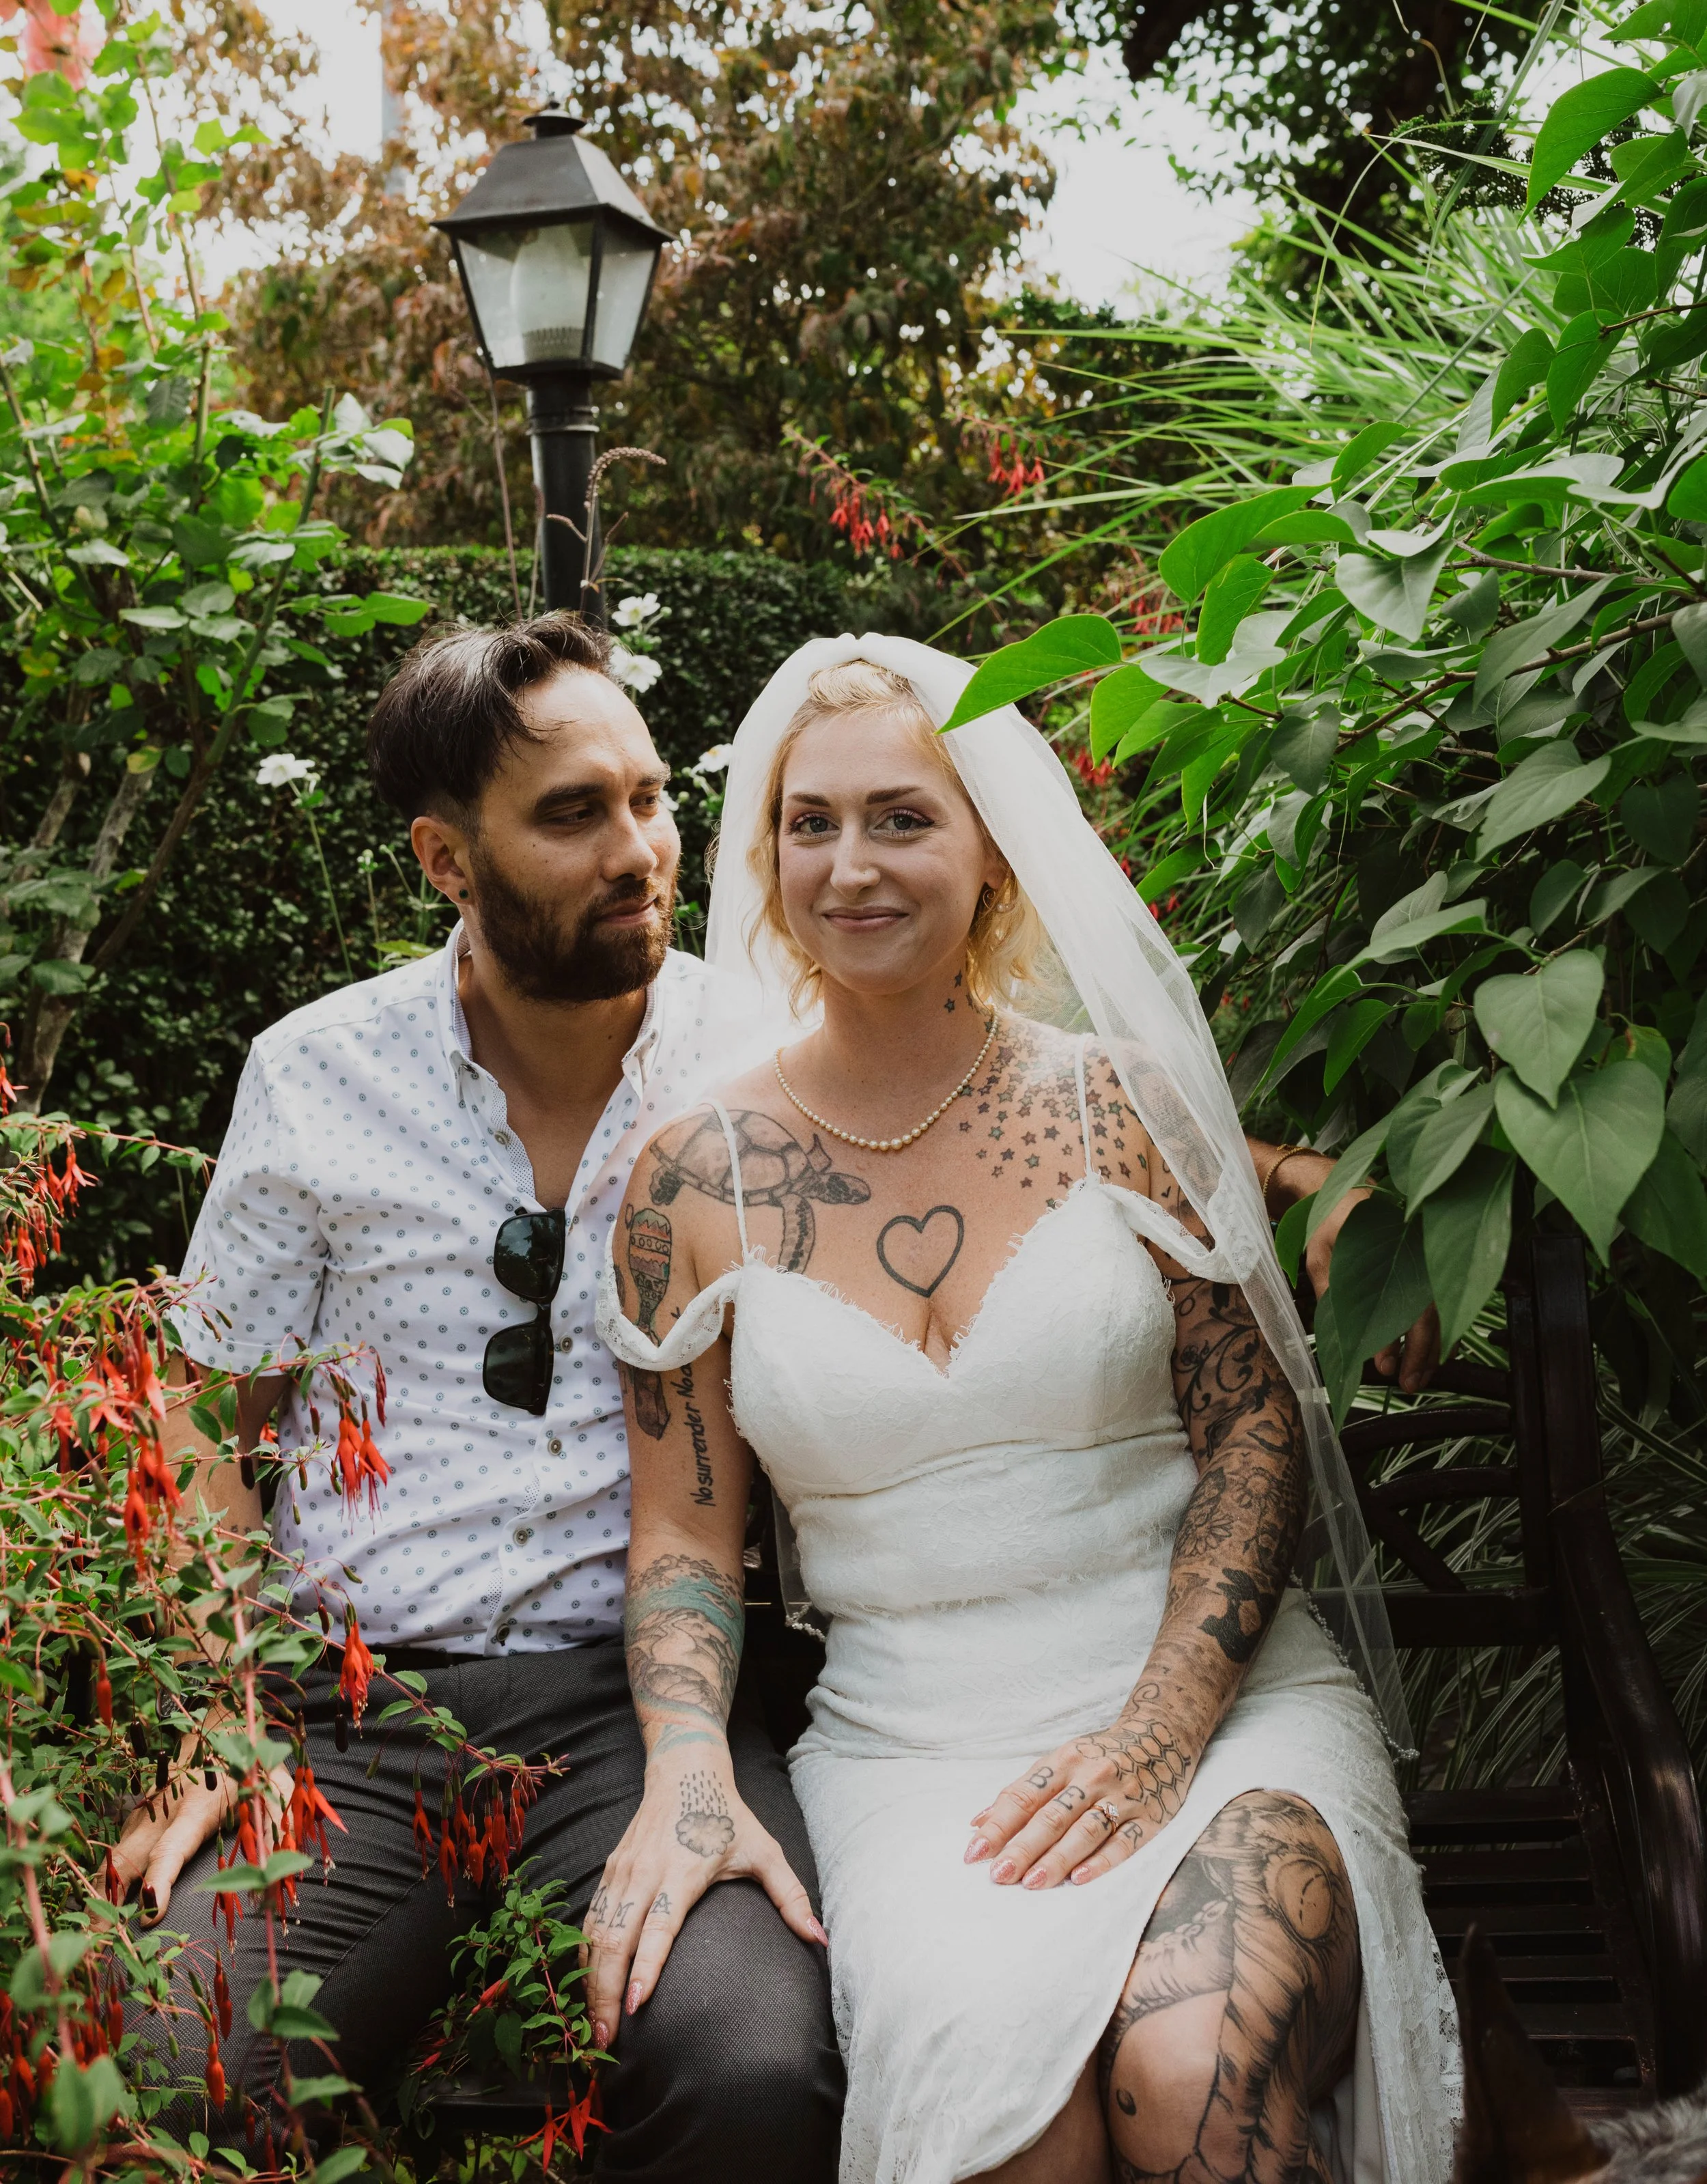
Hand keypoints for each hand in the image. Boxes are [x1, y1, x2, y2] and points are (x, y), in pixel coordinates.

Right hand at [584, 1755, 824, 2047]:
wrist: (685, 1772)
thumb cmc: (728, 1816)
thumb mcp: (765, 1851)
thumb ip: (792, 1896)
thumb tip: (820, 1939)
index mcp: (682, 1871)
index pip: (658, 1926)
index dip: (645, 1967)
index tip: (636, 2006)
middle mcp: (645, 1872)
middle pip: (616, 1939)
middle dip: (606, 1992)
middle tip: (603, 2040)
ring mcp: (622, 1871)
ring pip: (596, 1932)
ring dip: (590, 1980)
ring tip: (590, 2026)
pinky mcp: (609, 1870)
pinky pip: (591, 1919)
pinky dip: (584, 1955)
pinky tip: (585, 1988)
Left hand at [964, 1707, 1199, 1890]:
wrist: (1163, 1733)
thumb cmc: (1100, 1755)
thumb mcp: (1060, 1761)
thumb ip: (1023, 1792)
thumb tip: (977, 1823)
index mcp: (1063, 1761)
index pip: (1023, 1796)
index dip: (997, 1825)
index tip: (974, 1853)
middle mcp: (1090, 1777)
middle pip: (1051, 1816)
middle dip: (1022, 1847)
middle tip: (998, 1876)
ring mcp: (1121, 1796)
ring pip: (1085, 1830)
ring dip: (1057, 1858)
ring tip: (1031, 1883)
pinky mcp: (1150, 1817)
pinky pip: (1124, 1842)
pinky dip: (1102, 1861)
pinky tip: (1080, 1880)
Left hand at [1304, 1186, 1439, 1392]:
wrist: (1349, 1191)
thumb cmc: (1331, 1223)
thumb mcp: (1321, 1252)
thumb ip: (1331, 1288)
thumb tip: (1347, 1337)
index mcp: (1393, 1241)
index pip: (1402, 1296)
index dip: (1396, 1336)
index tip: (1385, 1365)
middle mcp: (1421, 1248)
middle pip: (1430, 1308)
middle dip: (1420, 1352)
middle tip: (1408, 1384)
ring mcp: (1431, 1256)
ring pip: (1441, 1310)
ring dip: (1433, 1348)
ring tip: (1419, 1378)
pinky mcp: (1432, 1266)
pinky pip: (1444, 1302)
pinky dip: (1442, 1331)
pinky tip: (1437, 1355)